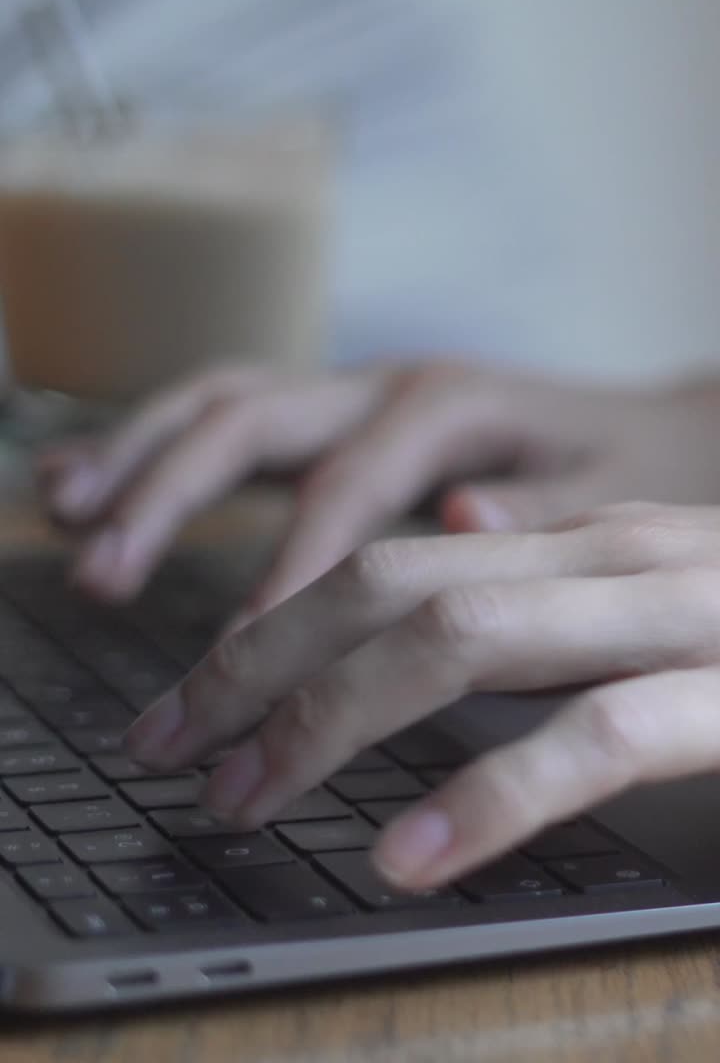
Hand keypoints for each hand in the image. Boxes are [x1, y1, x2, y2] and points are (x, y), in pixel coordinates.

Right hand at [39, 358, 719, 604]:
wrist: (665, 431)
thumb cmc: (641, 467)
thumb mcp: (622, 490)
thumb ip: (547, 507)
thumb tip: (464, 517)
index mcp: (451, 403)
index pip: (346, 489)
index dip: (287, 569)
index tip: (238, 652)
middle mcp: (387, 384)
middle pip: (252, 422)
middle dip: (168, 496)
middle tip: (100, 574)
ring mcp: (355, 396)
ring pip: (223, 404)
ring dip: (138, 455)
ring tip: (63, 512)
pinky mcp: (339, 420)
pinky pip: (232, 420)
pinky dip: (157, 449)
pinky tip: (89, 483)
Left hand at [125, 501, 719, 889]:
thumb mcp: (641, 608)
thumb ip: (545, 589)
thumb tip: (443, 554)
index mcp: (582, 537)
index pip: (385, 557)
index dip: (269, 626)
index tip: (189, 700)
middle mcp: (613, 554)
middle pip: (392, 585)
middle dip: (259, 666)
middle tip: (167, 745)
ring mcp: (679, 612)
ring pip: (467, 637)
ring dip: (332, 720)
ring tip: (244, 796)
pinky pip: (599, 736)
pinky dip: (493, 795)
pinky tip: (410, 854)